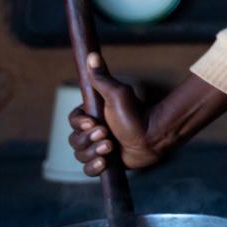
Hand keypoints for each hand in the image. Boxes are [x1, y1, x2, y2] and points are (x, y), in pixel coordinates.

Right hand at [67, 52, 160, 173]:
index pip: (73, 121)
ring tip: (111, 147)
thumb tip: (92, 56)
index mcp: (93, 115)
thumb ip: (102, 78)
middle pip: (74, 140)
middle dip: (89, 139)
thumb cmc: (137, 114)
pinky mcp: (105, 163)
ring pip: (80, 155)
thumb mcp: (117, 94)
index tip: (94, 122)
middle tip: (107, 134)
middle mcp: (93, 132)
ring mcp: (98, 148)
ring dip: (93, 152)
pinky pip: (88, 170)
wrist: (154, 135)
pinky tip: (104, 162)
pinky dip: (93, 167)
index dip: (80, 124)